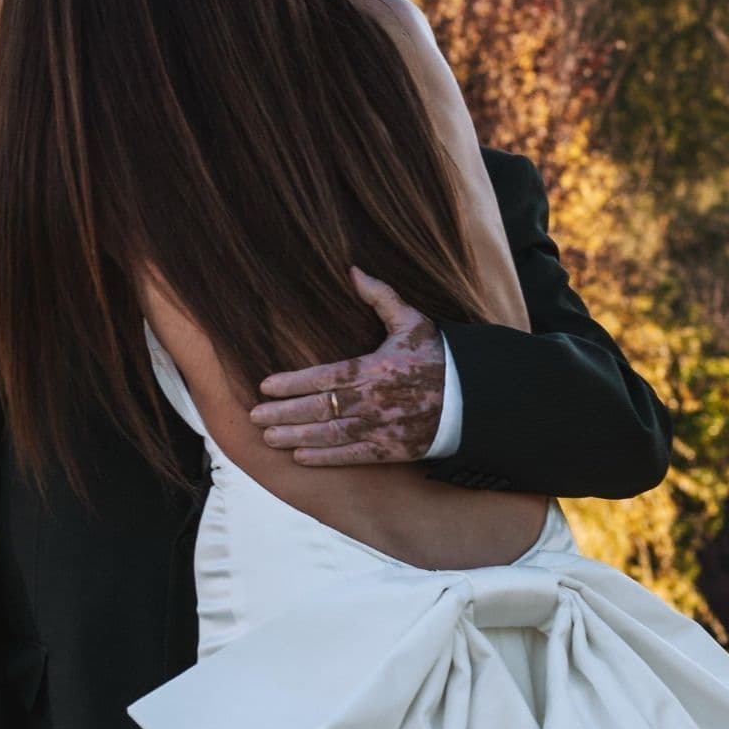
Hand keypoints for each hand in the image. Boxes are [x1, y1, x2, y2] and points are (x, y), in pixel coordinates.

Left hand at [251, 268, 444, 466]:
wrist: (473, 398)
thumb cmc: (438, 356)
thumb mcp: (411, 321)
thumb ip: (380, 296)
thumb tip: (353, 270)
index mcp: (374, 368)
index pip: (323, 377)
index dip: (291, 383)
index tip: (265, 387)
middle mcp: (374, 400)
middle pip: (319, 409)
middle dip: (284, 414)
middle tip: (255, 418)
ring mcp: (382, 428)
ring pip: (330, 435)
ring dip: (296, 437)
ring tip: (270, 439)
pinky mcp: (391, 450)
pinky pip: (352, 456)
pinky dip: (325, 458)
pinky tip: (302, 457)